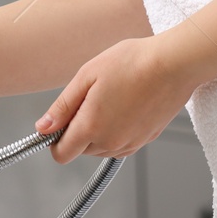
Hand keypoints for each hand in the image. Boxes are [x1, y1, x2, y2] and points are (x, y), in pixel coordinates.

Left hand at [35, 35, 193, 163]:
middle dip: (78, 129)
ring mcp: (131, 144)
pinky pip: (121, 144)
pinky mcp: (146, 140)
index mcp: (91, 127)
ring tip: (110, 98)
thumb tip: (43, 128)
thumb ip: (62, 107)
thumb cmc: (131, 63)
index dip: (54, 139)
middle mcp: (111, 142)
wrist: (173, 64)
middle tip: (91, 97)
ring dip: (98, 131)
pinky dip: (116, 130)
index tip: (60, 121)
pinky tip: (124, 105)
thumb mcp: (86, 76)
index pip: (61, 154)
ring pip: (101, 148)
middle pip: (81, 150)